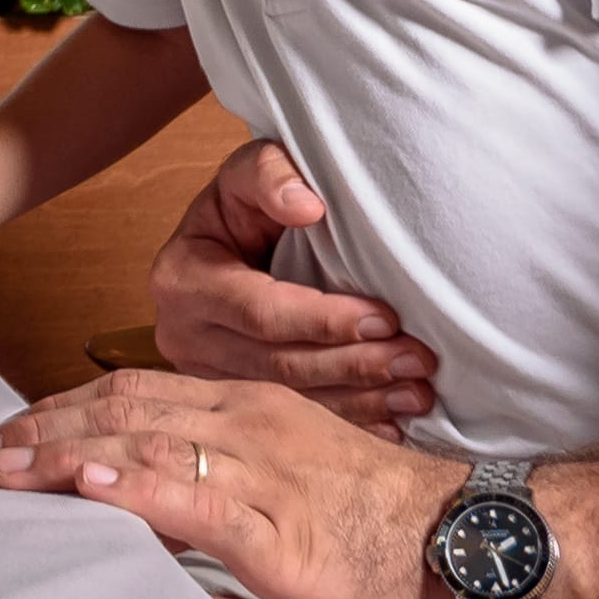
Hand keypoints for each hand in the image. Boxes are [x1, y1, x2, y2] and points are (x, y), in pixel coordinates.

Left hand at [0, 371, 463, 598]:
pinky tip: (90, 487)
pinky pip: (193, 496)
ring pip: (141, 442)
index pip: (137, 392)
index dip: (65, 409)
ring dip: (61, 454)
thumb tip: (148, 498)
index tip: (11, 431)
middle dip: (40, 427)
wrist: (466, 543)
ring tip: (4, 466)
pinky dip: (133, 487)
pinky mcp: (275, 525)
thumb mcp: (289, 485)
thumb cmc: (385, 526)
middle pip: (122, 405)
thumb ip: (222, 479)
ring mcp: (260, 470)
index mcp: (250, 408)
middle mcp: (246, 423)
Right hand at [149, 134, 439, 426]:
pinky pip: (293, 418)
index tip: (386, 318)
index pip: (262, 312)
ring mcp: (205, 374)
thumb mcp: (246, 172)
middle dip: (354, 365)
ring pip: (290, 399)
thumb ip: (270, 174)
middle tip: (416, 361)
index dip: (326, 319)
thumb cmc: (243, 204)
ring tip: (416, 393)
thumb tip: (307, 207)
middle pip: (279, 364)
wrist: (227, 238)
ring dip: (359, 399)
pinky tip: (391, 425)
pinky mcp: (233, 397)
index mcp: (183, 279)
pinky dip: (346, 422)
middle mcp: (184, 335)